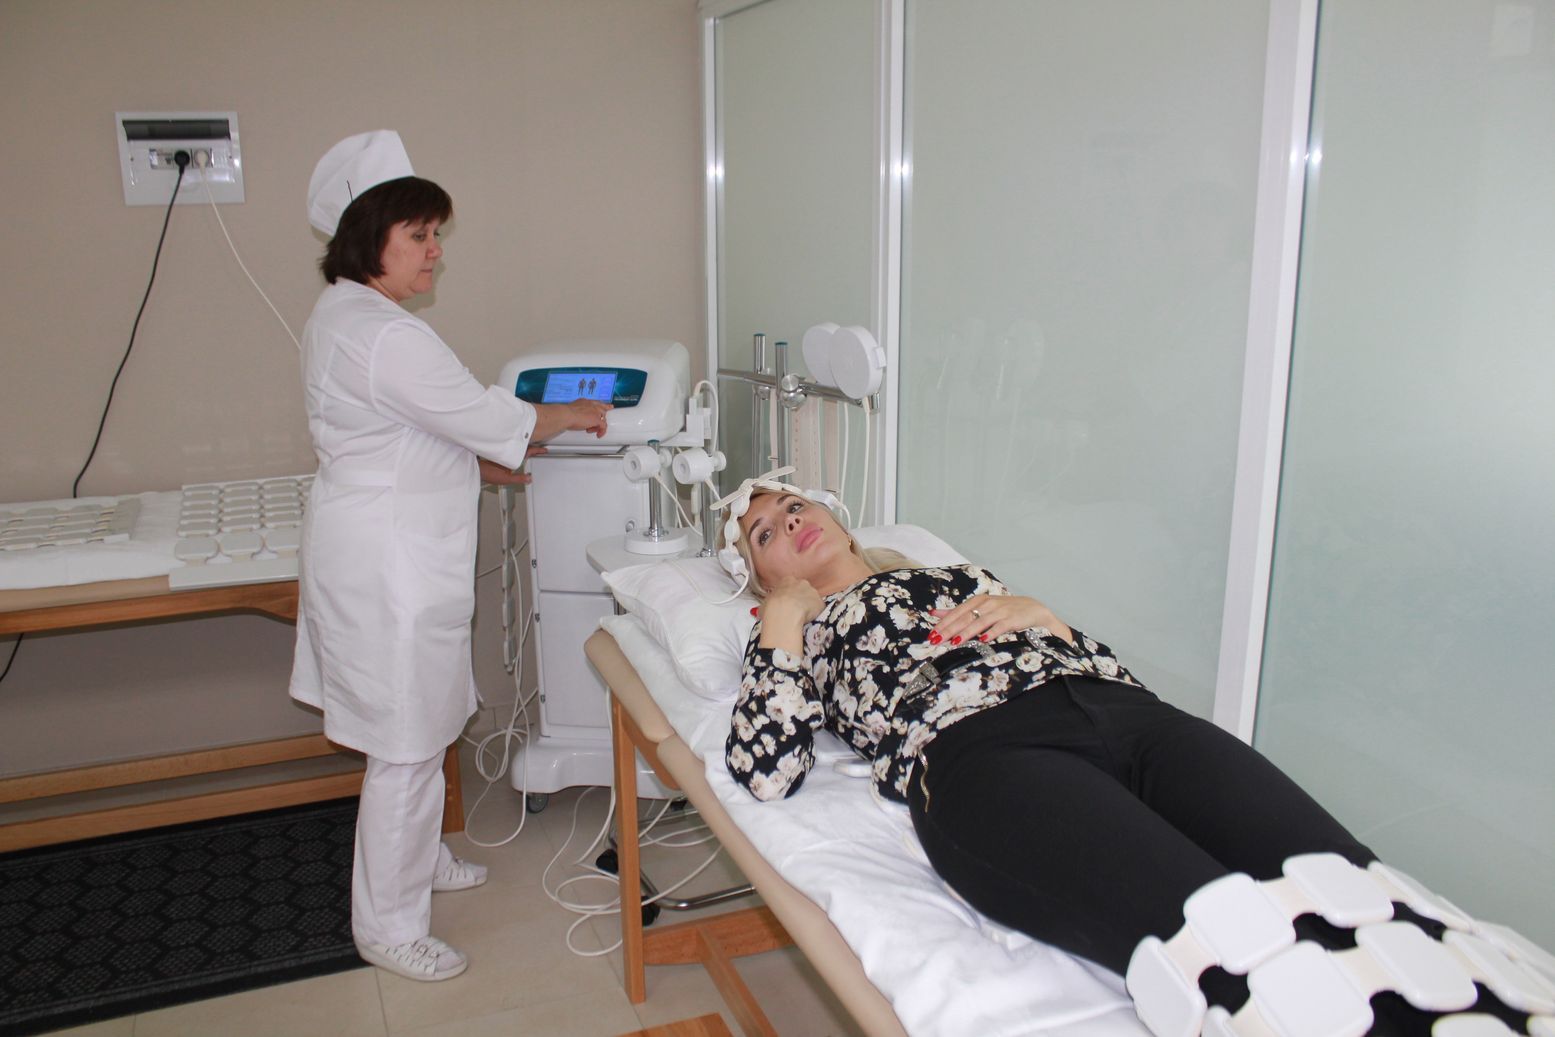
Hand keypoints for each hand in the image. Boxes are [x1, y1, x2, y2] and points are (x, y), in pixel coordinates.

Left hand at [477, 446, 547, 485]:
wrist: (478, 469)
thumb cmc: (488, 472)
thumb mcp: (506, 479)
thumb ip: (519, 479)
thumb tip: (529, 478)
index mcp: (513, 457)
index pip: (529, 451)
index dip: (537, 450)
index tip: (544, 450)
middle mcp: (510, 452)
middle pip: (525, 447)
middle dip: (534, 447)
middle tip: (540, 449)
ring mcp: (506, 451)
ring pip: (519, 447)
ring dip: (527, 447)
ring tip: (533, 449)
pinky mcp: (501, 452)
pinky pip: (513, 448)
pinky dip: (519, 449)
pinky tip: (519, 452)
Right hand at [532, 399, 611, 441]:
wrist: (565, 415)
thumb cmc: (564, 413)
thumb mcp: (569, 411)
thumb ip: (572, 413)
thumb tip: (566, 417)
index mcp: (584, 402)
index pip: (594, 402)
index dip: (599, 404)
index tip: (602, 403)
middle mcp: (591, 405)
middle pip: (602, 407)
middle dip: (605, 409)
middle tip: (610, 408)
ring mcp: (595, 412)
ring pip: (603, 417)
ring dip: (598, 425)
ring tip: (593, 430)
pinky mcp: (597, 419)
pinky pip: (603, 426)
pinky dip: (602, 431)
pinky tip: (598, 435)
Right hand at [756, 577, 823, 653]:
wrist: (785, 614)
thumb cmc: (772, 608)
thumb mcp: (764, 604)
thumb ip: (769, 603)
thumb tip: (766, 610)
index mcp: (787, 580)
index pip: (789, 584)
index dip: (788, 594)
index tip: (786, 602)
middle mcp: (801, 583)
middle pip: (803, 589)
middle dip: (800, 598)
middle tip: (794, 610)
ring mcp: (812, 592)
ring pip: (812, 599)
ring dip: (808, 606)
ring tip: (801, 618)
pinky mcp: (820, 603)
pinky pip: (819, 608)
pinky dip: (815, 614)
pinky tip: (808, 621)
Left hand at [930, 594, 1073, 645]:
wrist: (1032, 609)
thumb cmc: (1002, 610)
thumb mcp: (979, 608)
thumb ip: (957, 612)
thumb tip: (934, 613)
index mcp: (977, 601)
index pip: (957, 612)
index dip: (944, 623)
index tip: (932, 634)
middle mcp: (987, 604)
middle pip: (965, 618)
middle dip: (950, 629)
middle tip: (937, 640)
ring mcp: (999, 611)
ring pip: (979, 622)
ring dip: (967, 632)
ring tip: (955, 641)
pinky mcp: (1011, 619)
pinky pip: (999, 627)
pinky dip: (991, 633)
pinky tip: (983, 639)